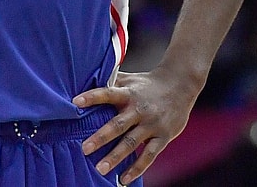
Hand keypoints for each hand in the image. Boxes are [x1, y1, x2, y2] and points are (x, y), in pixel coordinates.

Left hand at [74, 69, 198, 184]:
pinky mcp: (163, 136)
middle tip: (84, 149)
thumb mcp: (130, 80)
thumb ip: (110, 82)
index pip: (108, 93)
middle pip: (118, 124)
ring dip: (115, 156)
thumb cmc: (147, 84)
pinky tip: (124, 178)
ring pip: (132, 143)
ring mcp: (152, 124)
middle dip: (101, 137)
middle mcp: (140, 109)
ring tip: (100, 169)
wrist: (180, 85)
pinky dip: (137, 168)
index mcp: (129, 94)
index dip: (92, 97)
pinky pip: (149, 155)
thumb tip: (84, 82)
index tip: (75, 102)